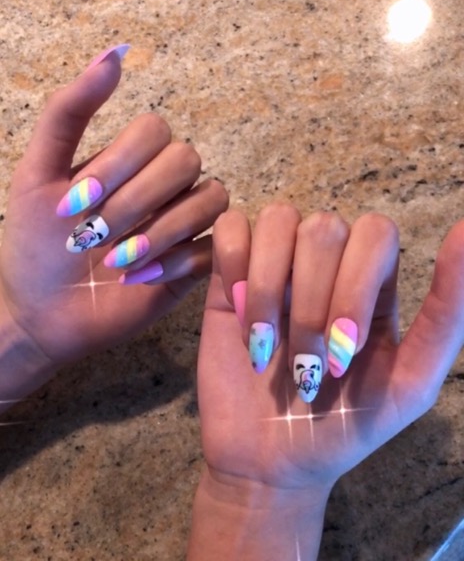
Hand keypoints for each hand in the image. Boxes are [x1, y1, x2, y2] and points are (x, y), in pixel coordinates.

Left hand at [0, 45, 227, 399]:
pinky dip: (178, 260)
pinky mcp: (195, 264)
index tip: (76, 201)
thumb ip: (70, 112)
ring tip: (117, 261)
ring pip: (211, 198)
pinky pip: (214, 246)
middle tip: (93, 235)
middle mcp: (164, 186)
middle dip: (136, 199)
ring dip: (161, 230)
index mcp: (130, 160)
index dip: (120, 162)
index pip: (155, 130)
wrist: (41, 313)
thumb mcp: (37, 173)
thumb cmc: (37, 245)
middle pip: (186, 160)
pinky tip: (139, 278)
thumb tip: (116, 54)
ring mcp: (183, 224)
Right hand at [189, 204, 463, 559]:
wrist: (270, 464)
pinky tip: (237, 310)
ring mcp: (277, 264)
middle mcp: (326, 262)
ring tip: (263, 344)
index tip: (342, 354)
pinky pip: (232, 228)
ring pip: (279, 219)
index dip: (356, 284)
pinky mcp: (229, 274)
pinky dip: (234, 264)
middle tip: (304, 367)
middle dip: (311, 305)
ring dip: (269, 289)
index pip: (375, 232)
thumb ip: (446, 317)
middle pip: (324, 227)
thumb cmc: (343, 428)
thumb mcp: (407, 385)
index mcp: (373, 282)